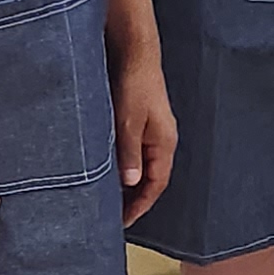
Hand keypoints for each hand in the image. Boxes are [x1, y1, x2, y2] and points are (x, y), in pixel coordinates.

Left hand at [112, 51, 177, 223]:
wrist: (136, 53)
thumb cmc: (135, 85)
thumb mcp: (128, 121)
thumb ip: (129, 153)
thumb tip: (131, 183)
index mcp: (164, 144)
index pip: (156, 184)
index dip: (140, 205)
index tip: (124, 221)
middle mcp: (162, 141)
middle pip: (151, 179)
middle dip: (134, 199)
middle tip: (113, 216)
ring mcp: (153, 132)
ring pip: (142, 166)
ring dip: (128, 183)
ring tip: (108, 198)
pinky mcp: (142, 123)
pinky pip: (136, 153)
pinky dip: (124, 166)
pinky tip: (109, 169)